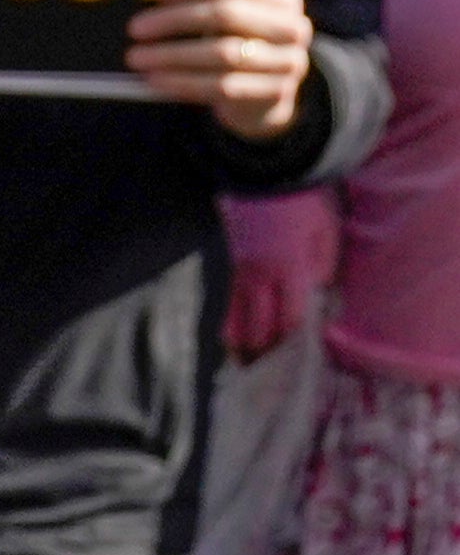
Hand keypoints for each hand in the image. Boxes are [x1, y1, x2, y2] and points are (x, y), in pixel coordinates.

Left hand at [130, 0, 314, 142]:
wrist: (264, 97)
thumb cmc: (236, 44)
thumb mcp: (231, 20)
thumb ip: (205, 2)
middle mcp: (292, 27)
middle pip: (227, 13)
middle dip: (175, 19)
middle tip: (135, 28)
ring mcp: (287, 62)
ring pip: (222, 53)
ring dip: (172, 55)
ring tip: (136, 57)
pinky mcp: (274, 93)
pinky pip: (222, 86)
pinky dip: (183, 82)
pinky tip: (155, 79)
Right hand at [224, 187, 339, 357]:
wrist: (263, 170)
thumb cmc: (301, 201)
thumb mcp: (325, 234)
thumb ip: (322, 269)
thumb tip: (317, 297)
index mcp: (287, 269)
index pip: (288, 320)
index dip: (292, 348)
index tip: (297, 370)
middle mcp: (258, 276)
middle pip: (258, 328)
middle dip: (263, 358)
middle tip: (269, 385)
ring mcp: (240, 271)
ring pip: (236, 319)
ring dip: (243, 348)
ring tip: (246, 373)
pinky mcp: (232, 265)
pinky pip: (230, 304)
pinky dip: (232, 326)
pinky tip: (234, 342)